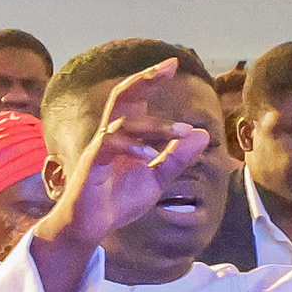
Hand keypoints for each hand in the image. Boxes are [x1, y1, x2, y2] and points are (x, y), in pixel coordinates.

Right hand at [33, 57, 211, 253]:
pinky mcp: (91, 163)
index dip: (150, 81)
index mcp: (124, 136)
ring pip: (124, 121)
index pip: (135, 100)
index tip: (171, 65)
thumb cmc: (117, 200)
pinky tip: (150, 155)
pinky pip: (110, 144)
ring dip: (156, 124)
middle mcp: (109, 135)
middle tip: (167, 68)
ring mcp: (98, 148)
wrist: (90, 226)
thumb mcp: (156, 178)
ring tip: (181, 132)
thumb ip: (177, 157)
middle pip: (122, 97)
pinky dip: (133, 146)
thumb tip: (202, 133)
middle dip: (144, 80)